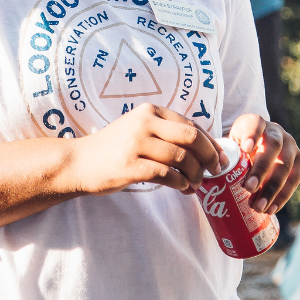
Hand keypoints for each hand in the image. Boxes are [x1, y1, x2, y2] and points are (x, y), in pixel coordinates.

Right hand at [61, 103, 223, 196]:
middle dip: (209, 156)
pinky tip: (182, 188)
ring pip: (181, 158)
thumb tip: (203, 149)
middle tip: (214, 171)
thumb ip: (164, 133)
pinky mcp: (130, 165)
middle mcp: (144, 123)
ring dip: (195, 175)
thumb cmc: (113, 149)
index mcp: (150, 111)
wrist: (79, 162)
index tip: (221, 158)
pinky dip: (180, 183)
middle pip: (191, 137)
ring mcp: (136, 143)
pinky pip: (166, 175)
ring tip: (195, 185)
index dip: (211, 142)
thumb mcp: (137, 130)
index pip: (191, 124)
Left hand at [229, 115, 299, 213]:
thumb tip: (214, 169)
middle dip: (262, 169)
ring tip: (259, 207)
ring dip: (273, 189)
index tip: (245, 148)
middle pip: (273, 147)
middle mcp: (277, 131)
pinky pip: (294, 180)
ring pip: (286, 166)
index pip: (255, 124)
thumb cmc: (239, 146)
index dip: (252, 134)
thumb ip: (223, 153)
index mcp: (257, 122)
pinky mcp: (298, 162)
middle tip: (249, 188)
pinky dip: (282, 196)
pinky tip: (271, 208)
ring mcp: (290, 146)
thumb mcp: (230, 143)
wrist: (259, 144)